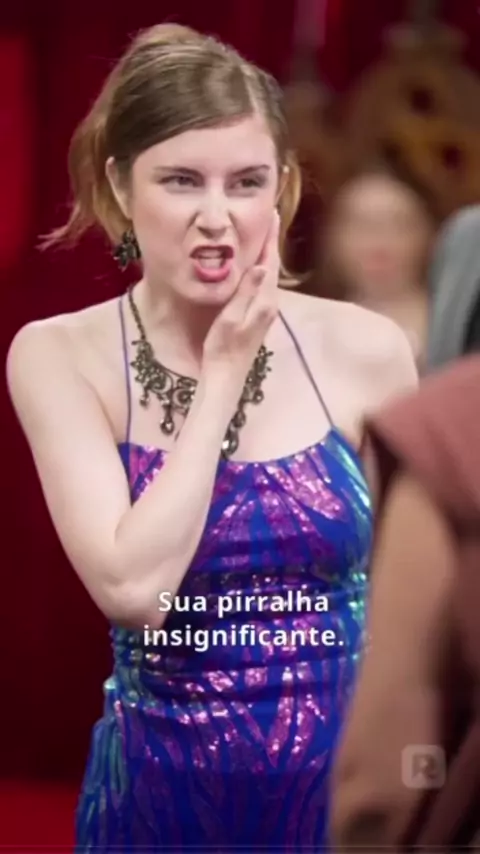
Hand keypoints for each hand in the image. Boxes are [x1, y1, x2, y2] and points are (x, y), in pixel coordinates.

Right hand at [203, 211, 279, 382]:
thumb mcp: (230, 319)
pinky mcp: (259, 316)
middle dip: (270, 240)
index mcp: (264, 302)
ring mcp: (266, 311)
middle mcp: (270, 304)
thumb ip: (245, 292)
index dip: (270, 237)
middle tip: (269, 216)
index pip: (269, 262)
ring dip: (266, 253)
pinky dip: (260, 268)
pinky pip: (263, 284)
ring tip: (263, 233)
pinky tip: (254, 264)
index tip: (271, 213)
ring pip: (269, 274)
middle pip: (272, 265)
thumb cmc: (223, 349)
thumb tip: (260, 265)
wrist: (226, 377)